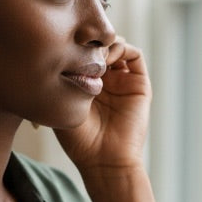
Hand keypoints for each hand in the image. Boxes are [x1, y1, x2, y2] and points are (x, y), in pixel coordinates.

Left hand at [54, 38, 150, 173]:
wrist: (104, 159)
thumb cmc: (79, 140)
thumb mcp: (62, 104)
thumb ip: (63, 80)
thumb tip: (62, 50)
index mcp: (86, 84)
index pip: (82, 53)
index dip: (75, 46)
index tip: (64, 47)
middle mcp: (106, 81)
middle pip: (100, 46)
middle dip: (91, 41)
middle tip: (80, 46)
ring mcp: (123, 81)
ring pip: (117, 47)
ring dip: (106, 43)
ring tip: (94, 53)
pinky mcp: (139, 85)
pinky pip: (134, 55)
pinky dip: (122, 48)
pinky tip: (108, 57)